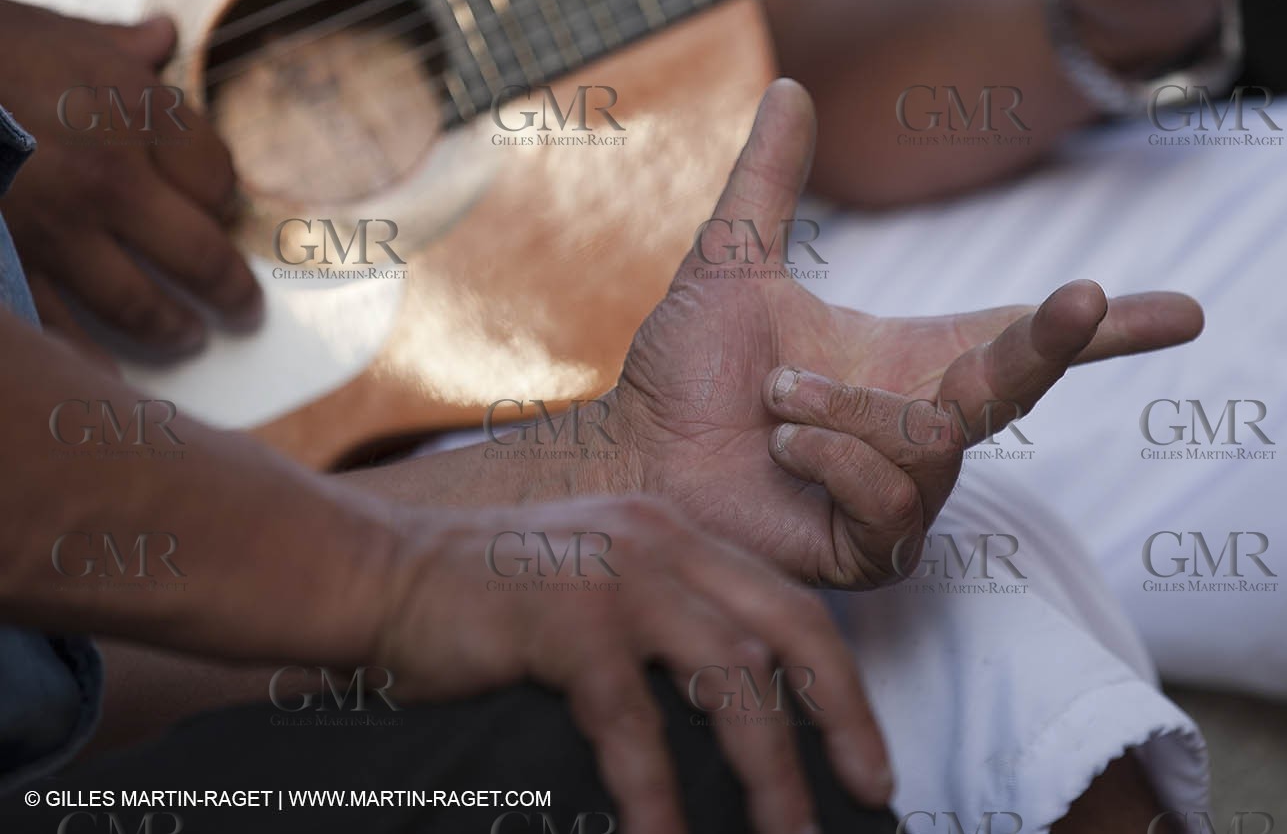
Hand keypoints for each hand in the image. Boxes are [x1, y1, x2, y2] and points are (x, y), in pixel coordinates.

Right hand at [0, 0, 258, 356]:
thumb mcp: (58, 31)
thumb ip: (123, 46)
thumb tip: (161, 36)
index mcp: (136, 113)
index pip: (218, 180)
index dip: (225, 199)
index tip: (221, 210)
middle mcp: (109, 177)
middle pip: (200, 254)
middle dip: (230, 288)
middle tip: (243, 308)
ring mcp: (56, 229)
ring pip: (137, 304)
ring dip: (171, 329)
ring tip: (188, 336)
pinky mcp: (6, 262)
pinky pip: (56, 324)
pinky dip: (87, 358)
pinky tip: (108, 376)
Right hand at [372, 494, 891, 833]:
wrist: (376, 572)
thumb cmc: (483, 600)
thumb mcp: (595, 589)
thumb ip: (661, 632)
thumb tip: (728, 727)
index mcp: (677, 538)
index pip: (788, 605)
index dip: (839, 682)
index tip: (866, 754)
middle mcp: (662, 545)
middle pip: (788, 630)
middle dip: (841, 716)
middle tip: (869, 789)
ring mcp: (616, 579)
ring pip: (731, 676)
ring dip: (769, 767)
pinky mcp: (565, 622)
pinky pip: (634, 720)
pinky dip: (657, 790)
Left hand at [601, 80, 1202, 587]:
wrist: (631, 458)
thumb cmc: (681, 376)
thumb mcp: (731, 264)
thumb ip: (768, 181)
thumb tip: (790, 85)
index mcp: (907, 363)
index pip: (1022, 342)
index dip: (1104, 331)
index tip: (1185, 313)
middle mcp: (921, 427)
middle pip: (1023, 382)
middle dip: (1055, 337)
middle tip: (1086, 295)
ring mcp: (904, 494)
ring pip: (937, 438)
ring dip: (843, 406)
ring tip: (775, 400)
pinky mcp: (874, 550)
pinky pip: (897, 497)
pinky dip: (832, 457)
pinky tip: (783, 450)